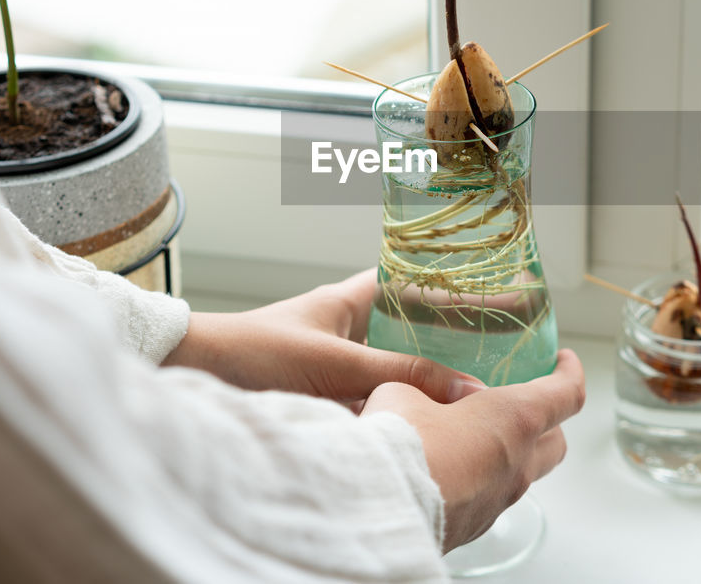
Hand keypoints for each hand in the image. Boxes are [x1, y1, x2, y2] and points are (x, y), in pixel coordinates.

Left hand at [162, 269, 487, 404]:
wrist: (192, 377)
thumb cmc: (251, 353)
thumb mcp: (334, 363)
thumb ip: (399, 376)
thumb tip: (465, 388)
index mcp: (351, 300)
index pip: (417, 280)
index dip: (458, 282)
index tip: (501, 287)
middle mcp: (348, 327)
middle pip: (417, 324)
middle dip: (459, 335)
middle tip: (507, 345)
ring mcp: (338, 361)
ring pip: (400, 363)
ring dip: (433, 373)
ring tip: (485, 383)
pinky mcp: (328, 394)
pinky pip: (379, 395)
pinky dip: (405, 404)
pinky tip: (432, 419)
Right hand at [361, 349, 585, 551]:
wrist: (375, 511)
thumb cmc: (399, 441)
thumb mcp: (403, 390)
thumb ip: (424, 388)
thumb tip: (427, 396)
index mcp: (514, 419)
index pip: (566, 394)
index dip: (570, 372)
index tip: (564, 360)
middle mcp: (517, 465)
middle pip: (555, 443)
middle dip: (548, 421)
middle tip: (524, 402)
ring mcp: (497, 502)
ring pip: (520, 474)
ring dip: (506, 452)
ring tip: (473, 435)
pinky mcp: (471, 528)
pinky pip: (487, 498)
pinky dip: (477, 479)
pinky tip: (446, 468)